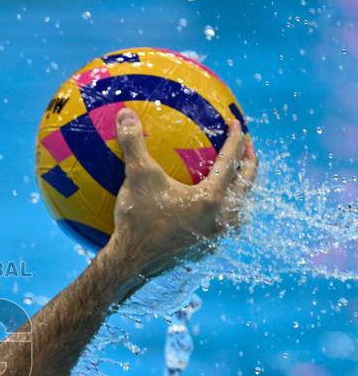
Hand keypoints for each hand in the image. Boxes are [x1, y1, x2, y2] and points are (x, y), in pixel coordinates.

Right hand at [105, 107, 257, 281]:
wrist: (131, 263)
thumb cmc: (137, 219)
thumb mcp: (136, 177)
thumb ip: (134, 143)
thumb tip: (124, 112)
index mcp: (212, 197)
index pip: (231, 161)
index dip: (235, 139)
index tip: (236, 124)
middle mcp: (220, 218)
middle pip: (246, 185)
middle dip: (250, 164)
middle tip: (249, 149)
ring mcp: (214, 236)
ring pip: (240, 209)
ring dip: (242, 192)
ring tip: (238, 182)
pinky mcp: (204, 250)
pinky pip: (223, 226)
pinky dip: (224, 213)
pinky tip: (210, 211)